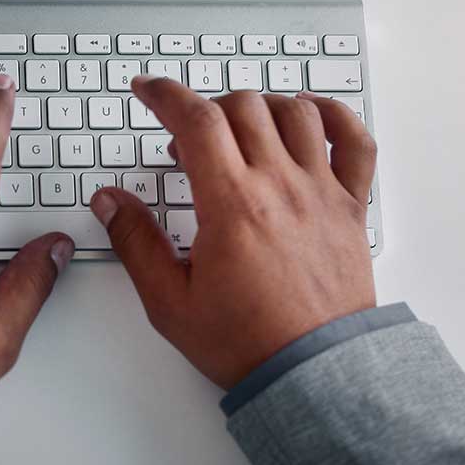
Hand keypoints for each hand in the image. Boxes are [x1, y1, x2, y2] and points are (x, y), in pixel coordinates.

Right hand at [89, 77, 376, 388]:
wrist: (315, 374)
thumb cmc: (247, 341)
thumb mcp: (170, 301)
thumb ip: (136, 243)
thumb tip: (109, 200)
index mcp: (232, 205)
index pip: (196, 121)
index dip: (165, 95)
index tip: (147, 90)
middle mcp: (279, 186)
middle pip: (242, 107)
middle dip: (205, 108)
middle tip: (186, 139)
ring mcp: (320, 191)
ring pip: (294, 112)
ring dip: (258, 107)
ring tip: (237, 129)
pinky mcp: (349, 206)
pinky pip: (355, 141)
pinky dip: (333, 115)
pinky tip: (308, 115)